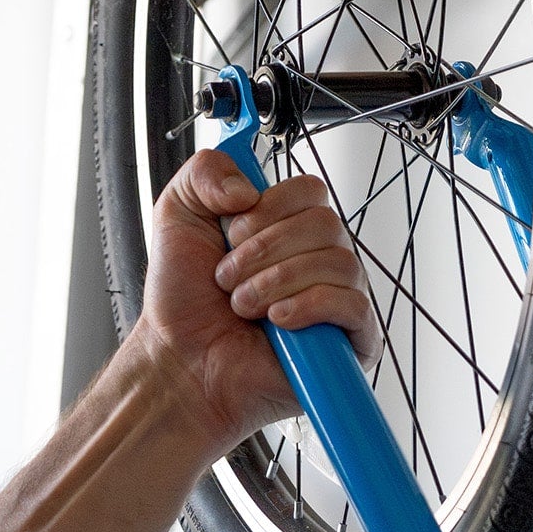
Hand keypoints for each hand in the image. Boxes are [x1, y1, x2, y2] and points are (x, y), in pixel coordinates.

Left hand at [139, 149, 380, 454]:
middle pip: (326, 224)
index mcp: (291, 226)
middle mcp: (320, 257)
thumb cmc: (184, 300)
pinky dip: (310, 306)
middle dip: (265, 251)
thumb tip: (249, 186)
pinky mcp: (350, 341)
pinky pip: (354, 306)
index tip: (233, 233)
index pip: (312, 190)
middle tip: (228, 278)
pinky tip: (278, 320)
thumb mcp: (177, 213)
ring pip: (340, 262)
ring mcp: (338, 298)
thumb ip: (206, 171)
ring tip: (244, 305)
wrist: (180, 360)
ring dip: (278, 282)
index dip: (271, 208)